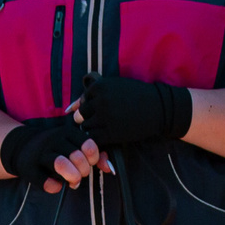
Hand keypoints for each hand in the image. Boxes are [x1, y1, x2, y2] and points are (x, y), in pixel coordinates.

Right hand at [0, 116, 101, 188]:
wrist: (22, 146)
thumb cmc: (56, 148)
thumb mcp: (73, 144)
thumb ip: (94, 153)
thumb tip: (109, 167)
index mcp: (67, 132)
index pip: (89, 145)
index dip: (93, 159)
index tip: (89, 163)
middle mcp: (54, 139)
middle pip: (78, 157)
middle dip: (83, 171)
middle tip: (80, 174)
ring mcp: (40, 153)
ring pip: (61, 164)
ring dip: (72, 177)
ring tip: (72, 181)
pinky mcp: (29, 168)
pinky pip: (45, 182)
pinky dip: (54, 186)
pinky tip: (57, 185)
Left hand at [75, 73, 191, 146]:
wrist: (158, 107)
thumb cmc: (134, 95)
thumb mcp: (112, 88)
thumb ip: (88, 97)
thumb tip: (66, 109)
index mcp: (99, 86)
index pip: (82, 101)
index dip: (93, 107)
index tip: (107, 108)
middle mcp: (100, 100)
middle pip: (81, 115)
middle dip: (90, 119)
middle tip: (106, 120)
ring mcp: (105, 117)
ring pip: (86, 127)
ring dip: (94, 129)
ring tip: (109, 126)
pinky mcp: (111, 132)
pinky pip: (94, 138)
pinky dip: (99, 138)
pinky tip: (111, 133)